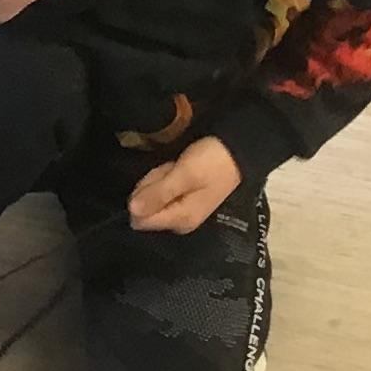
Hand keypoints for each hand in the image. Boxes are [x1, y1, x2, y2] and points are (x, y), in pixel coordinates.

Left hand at [127, 134, 242, 234]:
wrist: (238, 149)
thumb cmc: (212, 162)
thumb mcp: (184, 175)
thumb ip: (158, 194)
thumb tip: (131, 211)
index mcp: (180, 220)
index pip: (141, 220)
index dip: (143, 197)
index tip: (160, 181)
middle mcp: (178, 221)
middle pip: (144, 208)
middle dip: (152, 184)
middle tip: (172, 170)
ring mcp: (180, 210)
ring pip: (151, 196)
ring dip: (159, 177)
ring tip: (178, 166)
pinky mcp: (181, 199)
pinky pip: (162, 190)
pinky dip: (166, 176)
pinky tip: (178, 167)